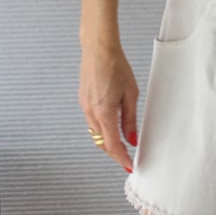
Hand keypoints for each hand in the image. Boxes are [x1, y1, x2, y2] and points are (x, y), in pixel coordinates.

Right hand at [79, 42, 138, 171]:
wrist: (98, 49)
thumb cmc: (116, 66)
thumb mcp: (130, 94)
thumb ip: (130, 119)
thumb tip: (132, 139)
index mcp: (103, 112)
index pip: (112, 145)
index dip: (122, 158)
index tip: (130, 165)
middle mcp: (91, 112)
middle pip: (101, 143)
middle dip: (114, 153)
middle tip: (128, 158)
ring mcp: (84, 106)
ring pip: (95, 133)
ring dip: (107, 141)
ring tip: (122, 142)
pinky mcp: (83, 100)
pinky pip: (92, 122)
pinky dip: (101, 129)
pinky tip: (111, 125)